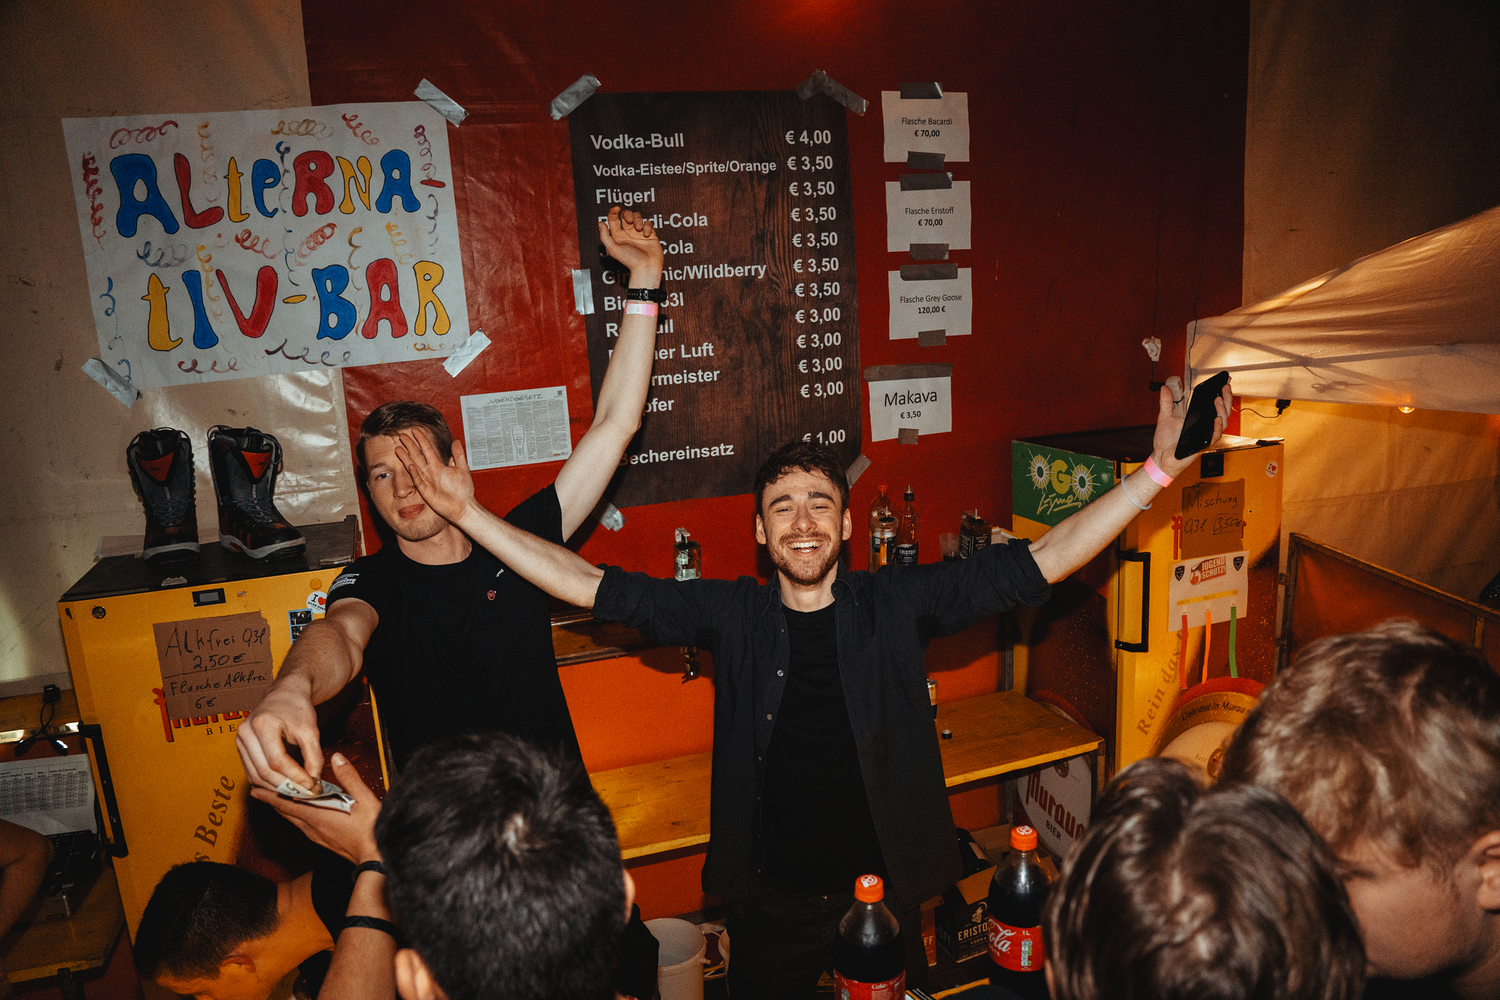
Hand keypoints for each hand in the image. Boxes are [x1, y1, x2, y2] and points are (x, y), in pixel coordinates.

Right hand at [237, 682, 322, 791]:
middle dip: (285, 786)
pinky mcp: (241, 747)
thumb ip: (314, 757)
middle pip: (263, 771)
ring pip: (255, 775)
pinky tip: (283, 786)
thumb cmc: (298, 708)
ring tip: (295, 793)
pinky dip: (267, 782)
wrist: (285, 693)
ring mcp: (240, 740)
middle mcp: (245, 732)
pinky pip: (252, 771)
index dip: (295, 776)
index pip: (277, 760)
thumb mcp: (311, 730)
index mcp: (262, 724)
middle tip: (304, 793)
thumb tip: (313, 783)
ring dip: (275, 788)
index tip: (311, 785)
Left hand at [249, 753, 380, 863]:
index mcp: (318, 815)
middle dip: (271, 800)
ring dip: (283, 807)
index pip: (287, 803)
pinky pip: (301, 824)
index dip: (270, 795)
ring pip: (293, 819)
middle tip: (258, 790)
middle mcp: (312, 826)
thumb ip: (349, 777)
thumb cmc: (371, 830)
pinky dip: (294, 814)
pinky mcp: (321, 840)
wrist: (375, 858)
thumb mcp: (364, 799)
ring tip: (275, 797)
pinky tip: (299, 811)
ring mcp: (315, 835)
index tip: (255, 788)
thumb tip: (337, 758)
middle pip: (285, 811)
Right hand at [395, 428, 474, 524]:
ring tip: (398, 448)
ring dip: (406, 457)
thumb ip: (458, 455)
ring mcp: (427, 481)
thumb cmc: (463, 490)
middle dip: (410, 445)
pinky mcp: (426, 491)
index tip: (415, 429)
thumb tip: (456, 441)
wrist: (463, 507)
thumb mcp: (463, 469)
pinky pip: (418, 481)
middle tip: (401, 435)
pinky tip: (410, 465)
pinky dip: (414, 473)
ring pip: (414, 466)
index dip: (421, 439)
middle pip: (417, 455)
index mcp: (438, 466)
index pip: (427, 449)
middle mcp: (430, 472)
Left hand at [598, 206, 663, 282]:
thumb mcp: (613, 249)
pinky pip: (648, 223)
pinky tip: (647, 235)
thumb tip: (600, 223)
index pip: (613, 219)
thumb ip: (605, 236)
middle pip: (626, 215)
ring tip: (639, 229)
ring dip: (638, 220)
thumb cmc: (630, 260)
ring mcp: (639, 233)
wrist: (647, 267)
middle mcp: (628, 233)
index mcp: (618, 236)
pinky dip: (647, 226)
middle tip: (630, 221)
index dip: (613, 212)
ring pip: (638, 217)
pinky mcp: (650, 234)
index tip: (616, 208)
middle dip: (628, 214)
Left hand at [1151, 378, 1232, 478]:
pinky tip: (1216, 419)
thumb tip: (1164, 388)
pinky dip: (1216, 428)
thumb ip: (1166, 402)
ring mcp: (1205, 437)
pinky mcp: (1202, 446)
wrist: (1161, 458)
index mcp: (1201, 420)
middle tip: (1225, 386)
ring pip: (1222, 423)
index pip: (1216, 405)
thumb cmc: (1166, 442)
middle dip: (1227, 398)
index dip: (1223, 394)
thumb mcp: (1165, 418)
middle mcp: (1206, 428)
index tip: (1225, 382)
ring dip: (1222, 410)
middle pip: (1223, 412)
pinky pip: (1214, 437)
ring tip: (1218, 399)